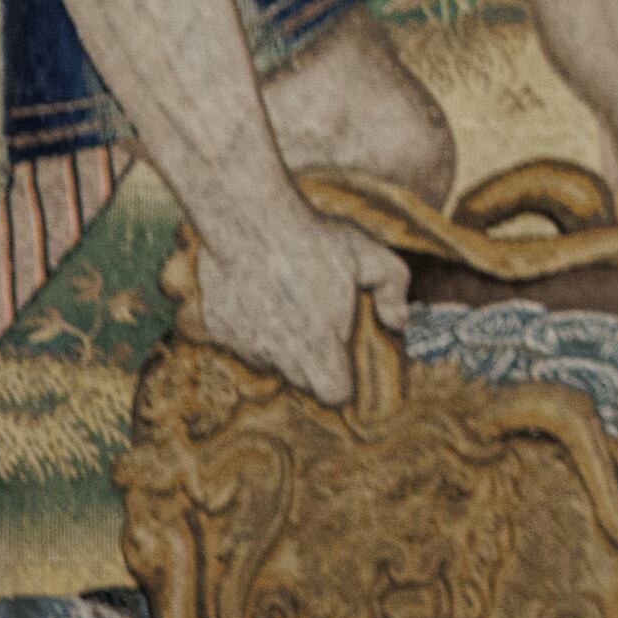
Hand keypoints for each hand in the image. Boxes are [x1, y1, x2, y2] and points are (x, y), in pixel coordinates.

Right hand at [194, 207, 407, 408]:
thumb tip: (400, 322)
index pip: (333, 395)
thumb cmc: (313, 239)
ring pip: (269, 362)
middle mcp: (279, 354)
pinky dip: (251, 328)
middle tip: (321, 327)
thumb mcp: (369, 255)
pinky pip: (240, 341)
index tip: (345, 362)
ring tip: (290, 307)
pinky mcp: (218, 330)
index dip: (342, 384)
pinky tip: (260, 295)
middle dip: (315, 363)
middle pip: (302, 380)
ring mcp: (244, 344)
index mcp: (318, 345)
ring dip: (281, 347)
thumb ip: (393, 290)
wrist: (248, 222)